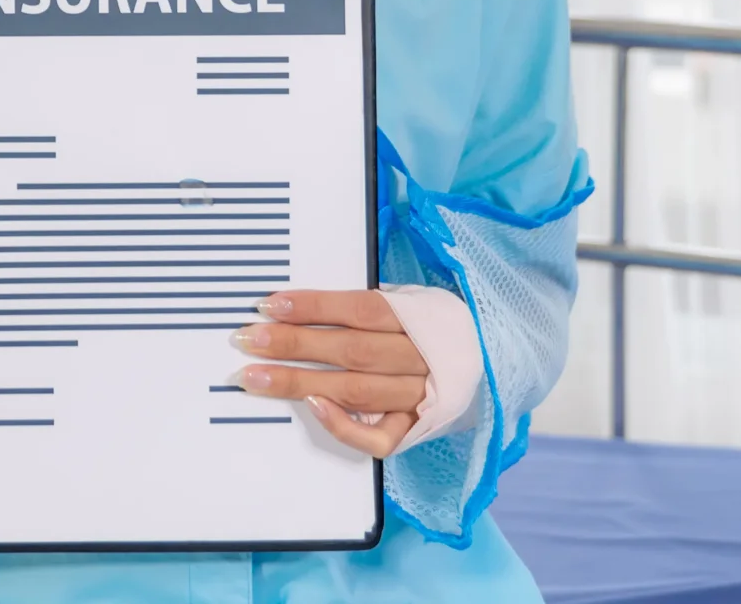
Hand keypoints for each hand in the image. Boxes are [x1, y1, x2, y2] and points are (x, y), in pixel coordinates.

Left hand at [231, 289, 427, 457]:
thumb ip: (366, 308)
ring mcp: (422, 397)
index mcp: (422, 319)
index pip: (360, 310)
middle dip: (294, 344)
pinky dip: (345, 426)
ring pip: (355, 391)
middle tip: (249, 340)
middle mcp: (422, 358)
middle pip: (351, 351)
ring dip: (300, 383)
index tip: (269, 305)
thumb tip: (298, 306)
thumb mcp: (413, 302)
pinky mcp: (418, 429)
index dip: (314, 307)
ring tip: (257, 377)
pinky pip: (380, 439)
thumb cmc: (434, 328)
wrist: (491, 362)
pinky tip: (313, 408)